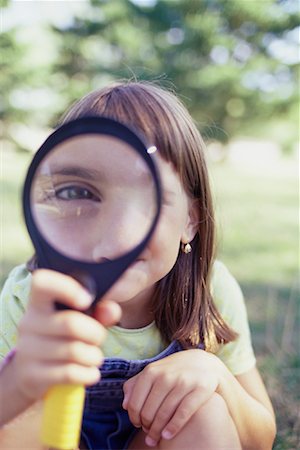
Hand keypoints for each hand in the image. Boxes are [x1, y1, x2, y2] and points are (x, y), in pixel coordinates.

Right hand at [13, 269, 120, 402]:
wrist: (32, 374)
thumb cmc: (62, 338)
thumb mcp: (82, 320)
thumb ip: (100, 311)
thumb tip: (111, 311)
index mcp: (39, 302)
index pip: (42, 283)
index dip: (66, 288)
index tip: (86, 300)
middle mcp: (29, 323)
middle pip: (70, 323)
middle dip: (95, 333)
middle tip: (98, 338)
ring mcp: (27, 350)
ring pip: (74, 351)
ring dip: (94, 356)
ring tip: (94, 357)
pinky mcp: (31, 375)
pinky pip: (69, 373)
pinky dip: (88, 373)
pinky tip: (90, 372)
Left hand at [123, 349, 221, 446]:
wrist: (204, 363)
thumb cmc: (173, 371)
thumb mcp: (153, 371)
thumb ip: (135, 385)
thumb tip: (125, 405)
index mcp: (151, 371)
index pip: (135, 402)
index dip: (134, 418)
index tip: (137, 425)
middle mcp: (166, 376)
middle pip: (149, 411)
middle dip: (146, 427)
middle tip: (148, 433)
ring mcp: (183, 382)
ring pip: (164, 414)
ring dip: (157, 431)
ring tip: (155, 440)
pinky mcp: (200, 389)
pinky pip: (183, 412)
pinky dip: (173, 427)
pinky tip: (167, 435)